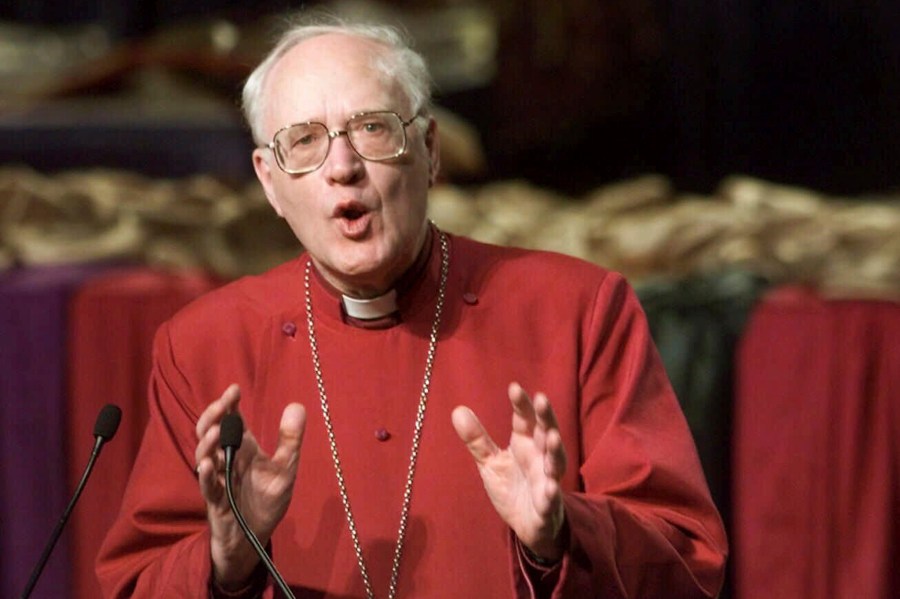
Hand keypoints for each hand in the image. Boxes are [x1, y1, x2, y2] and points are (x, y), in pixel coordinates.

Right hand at [194, 384, 305, 587]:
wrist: (255, 537)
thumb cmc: (266, 500)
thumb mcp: (285, 468)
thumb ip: (290, 440)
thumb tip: (297, 405)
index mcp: (243, 448)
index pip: (231, 420)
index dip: (228, 404)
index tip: (234, 389)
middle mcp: (227, 460)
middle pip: (210, 431)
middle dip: (213, 416)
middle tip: (222, 405)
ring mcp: (217, 479)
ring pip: (203, 455)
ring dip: (207, 443)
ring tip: (216, 433)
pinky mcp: (215, 501)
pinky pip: (206, 487)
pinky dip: (204, 476)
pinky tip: (206, 465)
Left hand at [452, 382, 566, 560]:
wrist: (527, 525)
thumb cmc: (512, 487)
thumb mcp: (490, 463)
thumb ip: (477, 439)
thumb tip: (457, 409)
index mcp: (525, 444)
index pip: (525, 420)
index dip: (521, 405)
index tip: (514, 387)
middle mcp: (539, 458)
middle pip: (545, 434)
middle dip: (546, 418)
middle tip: (542, 399)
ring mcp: (546, 481)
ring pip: (555, 463)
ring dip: (554, 450)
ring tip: (552, 437)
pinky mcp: (547, 506)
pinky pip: (550, 499)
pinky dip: (551, 493)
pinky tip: (550, 488)